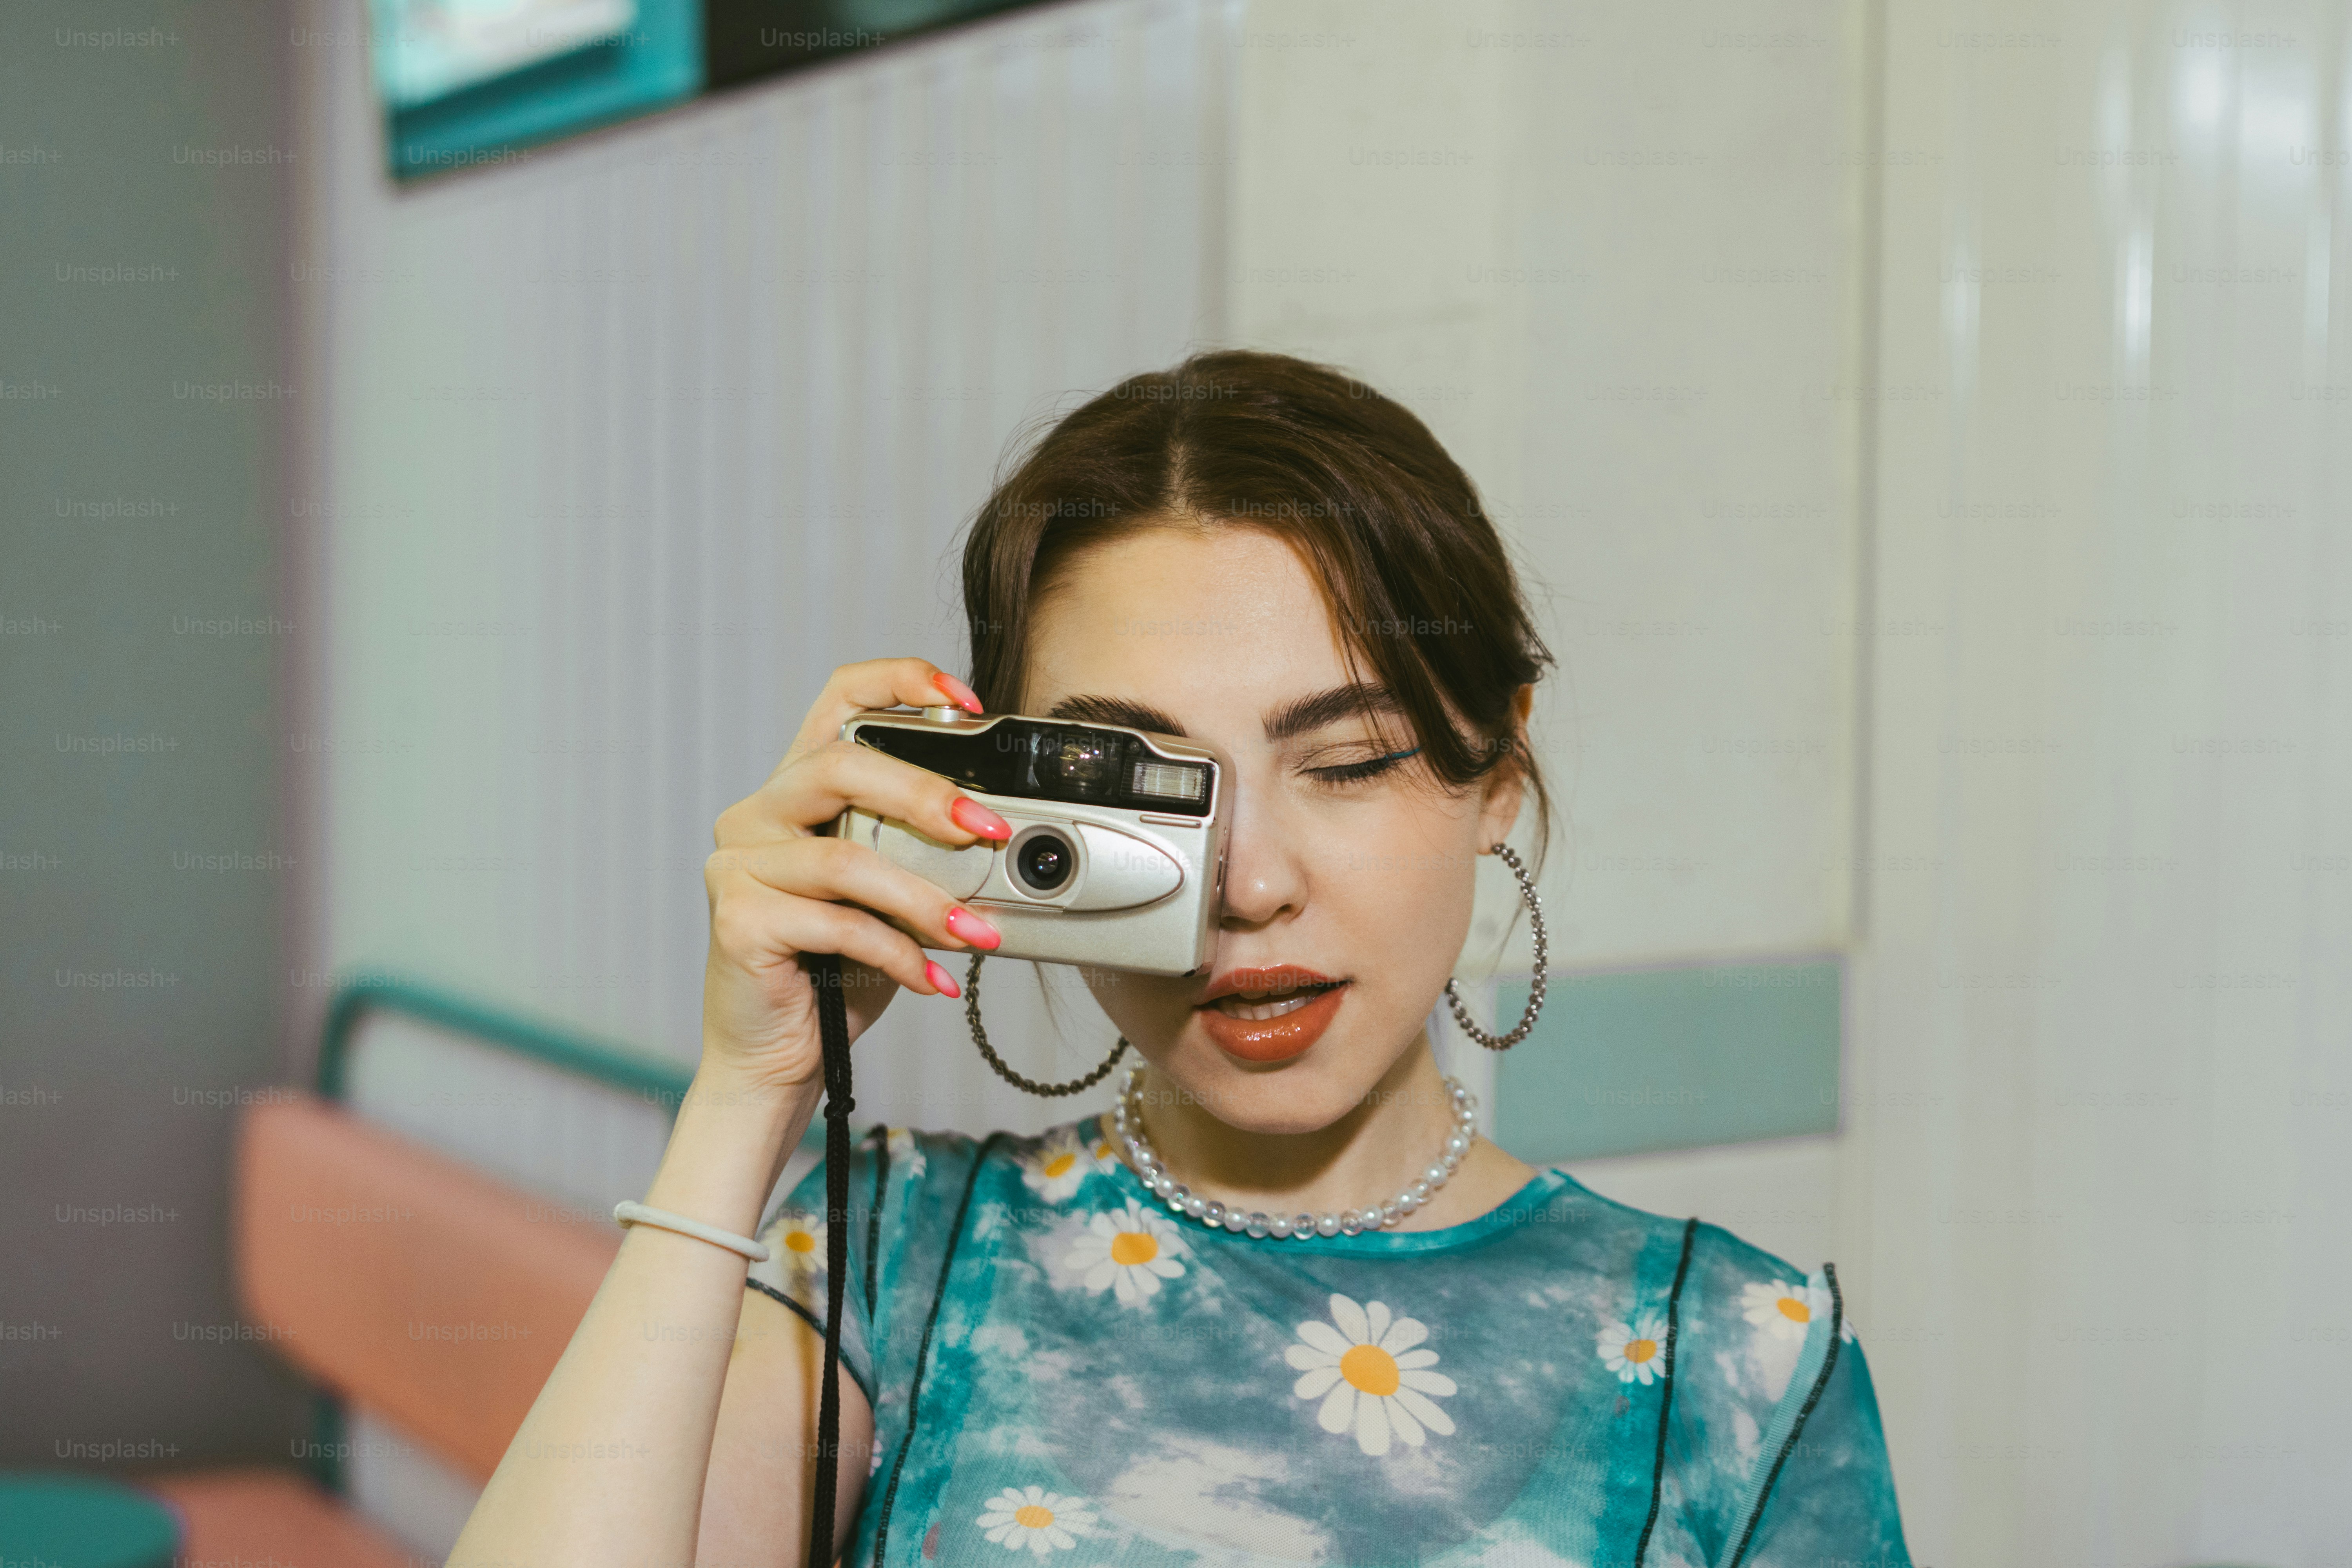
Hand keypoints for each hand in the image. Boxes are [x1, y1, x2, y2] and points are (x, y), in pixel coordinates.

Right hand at [699, 659, 1009, 1094]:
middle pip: (841, 768)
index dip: (900, 682)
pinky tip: (933, 979)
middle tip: (987, 830)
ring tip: (977, 934)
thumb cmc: (836, 970)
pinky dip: (898, 953)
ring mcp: (739, 865)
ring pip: (846, 859)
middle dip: (926, 795)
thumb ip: (921, 855)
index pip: (839, 699)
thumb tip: (998, 838)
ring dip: (925, 900)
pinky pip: (837, 923)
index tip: (969, 702)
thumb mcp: (887, 896)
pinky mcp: (737, 919)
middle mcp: (758, 815)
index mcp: (796, 790)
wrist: (777, 1054)